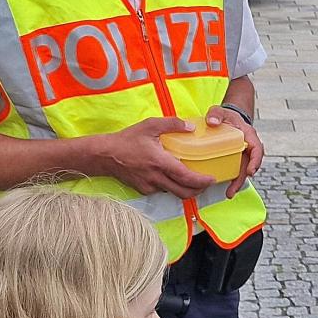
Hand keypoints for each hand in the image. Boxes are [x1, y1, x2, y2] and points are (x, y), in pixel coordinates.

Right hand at [97, 118, 217, 197]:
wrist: (105, 155)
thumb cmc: (127, 140)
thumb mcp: (150, 125)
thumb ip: (172, 124)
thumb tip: (191, 127)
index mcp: (160, 162)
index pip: (186, 177)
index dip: (201, 181)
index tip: (212, 179)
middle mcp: (156, 178)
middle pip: (183, 192)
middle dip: (198, 190)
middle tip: (206, 183)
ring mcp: (149, 186)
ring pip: (173, 193)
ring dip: (185, 189)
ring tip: (191, 180)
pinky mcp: (143, 190)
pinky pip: (162, 191)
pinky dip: (170, 186)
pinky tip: (171, 177)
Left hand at [207, 105, 263, 195]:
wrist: (227, 119)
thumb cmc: (225, 115)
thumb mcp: (219, 110)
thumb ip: (215, 114)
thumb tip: (212, 122)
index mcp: (248, 135)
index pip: (257, 149)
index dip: (256, 161)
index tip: (250, 172)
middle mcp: (248, 147)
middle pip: (250, 165)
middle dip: (242, 179)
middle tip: (233, 190)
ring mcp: (242, 155)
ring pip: (243, 171)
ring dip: (237, 183)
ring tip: (228, 194)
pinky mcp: (235, 160)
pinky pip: (235, 170)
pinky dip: (231, 179)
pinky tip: (224, 188)